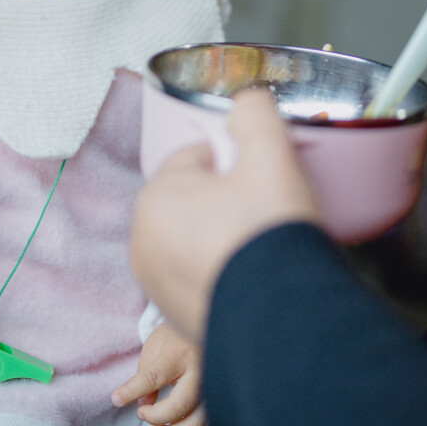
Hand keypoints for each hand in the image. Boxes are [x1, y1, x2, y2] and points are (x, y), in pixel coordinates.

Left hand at [111, 321, 208, 425]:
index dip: (132, 391)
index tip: (116, 399)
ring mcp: (212, 389)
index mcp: (179, 355)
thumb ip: (147, 376)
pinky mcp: (217, 403)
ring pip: (198, 423)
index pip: (153, 376)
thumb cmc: (173, 341)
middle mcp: (200, 372)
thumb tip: (144, 406)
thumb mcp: (154, 351)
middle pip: (181, 405)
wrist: (201, 329)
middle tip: (141, 417)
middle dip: (158, 419)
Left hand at [130, 91, 320, 344]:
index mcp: (154, 199)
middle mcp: (143, 244)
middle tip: (266, 218)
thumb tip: (246, 102)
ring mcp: (157, 286)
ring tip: (262, 250)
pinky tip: (253, 279)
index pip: (198, 157)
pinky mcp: (176, 318)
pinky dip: (224, 274)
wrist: (284, 323)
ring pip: (197, 239)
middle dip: (229, 201)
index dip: (238, 163)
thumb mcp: (271, 156)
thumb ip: (255, 113)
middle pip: (195, 199)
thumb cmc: (270, 238)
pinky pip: (202, 278)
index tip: (264, 183)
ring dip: (225, 237)